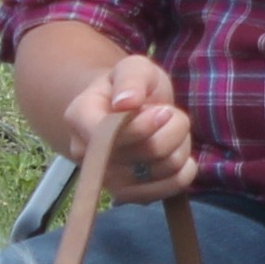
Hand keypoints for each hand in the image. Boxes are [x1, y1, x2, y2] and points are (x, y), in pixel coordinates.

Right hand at [61, 54, 199, 200]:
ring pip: (163, 169)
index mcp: (80, 117)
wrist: (130, 108)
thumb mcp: (134, 68)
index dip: (143, 126)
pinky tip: (179, 153)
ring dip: (180, 146)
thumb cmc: (131, 86)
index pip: (110, 136)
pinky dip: (185, 170)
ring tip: (169, 130)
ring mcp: (107, 180)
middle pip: (147, 152)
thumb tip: (126, 104)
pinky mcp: (129, 196)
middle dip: (171, 129)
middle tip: (167, 113)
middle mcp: (86, 155)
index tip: (162, 110)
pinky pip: (170, 190)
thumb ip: (130, 79)